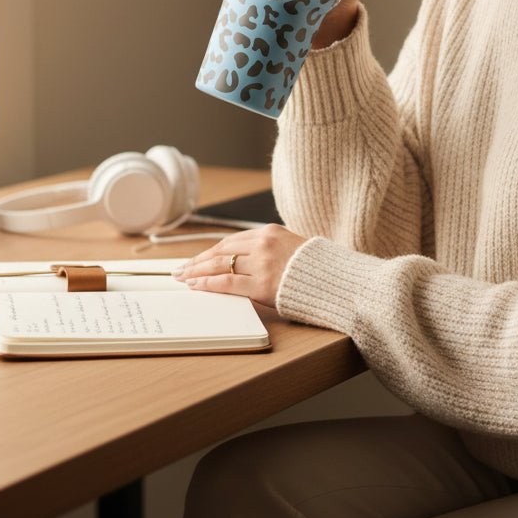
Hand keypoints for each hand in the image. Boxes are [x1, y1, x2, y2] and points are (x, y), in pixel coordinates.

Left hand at [172, 223, 307, 307]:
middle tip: (181, 268)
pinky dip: (207, 284)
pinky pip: (227, 283)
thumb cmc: (315, 268)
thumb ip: (269, 248)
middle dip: (198, 261)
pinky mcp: (263, 285)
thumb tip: (244, 258)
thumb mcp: (291, 246)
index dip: (209, 251)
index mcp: (269, 232)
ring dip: (197, 272)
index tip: (197, 258)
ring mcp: (262, 264)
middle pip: (220, 251)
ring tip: (183, 278)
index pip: (230, 241)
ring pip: (220, 265)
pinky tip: (196, 285)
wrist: (336, 282)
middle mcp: (263, 244)